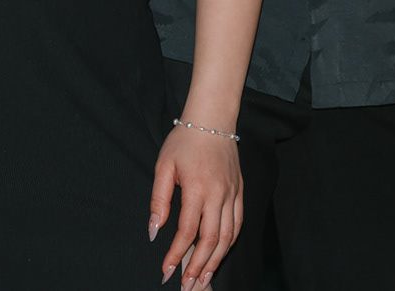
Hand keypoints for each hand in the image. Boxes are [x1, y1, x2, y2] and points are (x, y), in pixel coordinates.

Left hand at [149, 122, 243, 289]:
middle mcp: (219, 194)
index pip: (187, 232)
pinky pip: (238, 222)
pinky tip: (222, 253)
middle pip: (211, 240)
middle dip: (198, 267)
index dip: (175, 256)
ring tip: (204, 278)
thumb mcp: (163, 167)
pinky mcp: (240, 190)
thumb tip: (154, 231)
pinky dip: (231, 241)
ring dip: (216, 260)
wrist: (212, 119)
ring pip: (228, 235)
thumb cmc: (184, 141)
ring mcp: (233, 192)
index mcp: (198, 189)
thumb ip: (159, 201)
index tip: (165, 272)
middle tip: (186, 286)